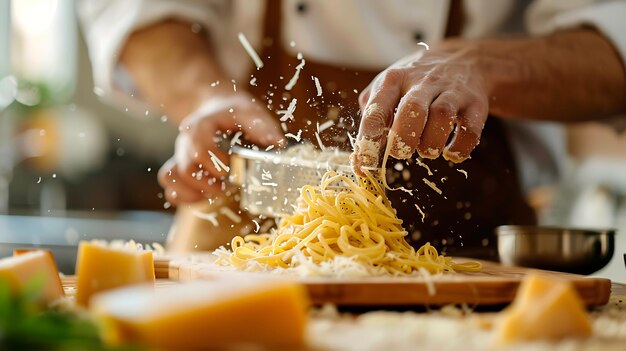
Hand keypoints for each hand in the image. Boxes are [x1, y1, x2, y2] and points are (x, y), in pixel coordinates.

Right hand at [158, 93, 282, 203]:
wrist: (216, 108)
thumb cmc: (235, 113)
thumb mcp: (250, 112)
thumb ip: (263, 126)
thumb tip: (277, 143)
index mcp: (202, 126)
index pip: (199, 147)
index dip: (216, 163)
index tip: (230, 170)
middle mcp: (186, 141)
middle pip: (185, 167)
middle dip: (207, 183)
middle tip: (225, 187)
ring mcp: (179, 156)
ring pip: (171, 177)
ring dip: (193, 191)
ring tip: (215, 192)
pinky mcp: (178, 169)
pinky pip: (170, 187)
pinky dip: (183, 197)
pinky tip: (202, 197)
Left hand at [351, 42, 489, 174]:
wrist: (465, 59)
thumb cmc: (416, 83)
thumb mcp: (388, 88)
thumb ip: (371, 119)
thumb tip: (358, 160)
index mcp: (394, 80)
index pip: (376, 109)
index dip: (368, 140)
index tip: (365, 162)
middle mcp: (423, 82)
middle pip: (412, 110)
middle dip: (403, 139)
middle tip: (401, 153)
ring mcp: (452, 91)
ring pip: (442, 117)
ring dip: (431, 144)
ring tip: (426, 150)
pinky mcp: (476, 103)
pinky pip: (470, 130)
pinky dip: (459, 149)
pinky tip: (450, 153)